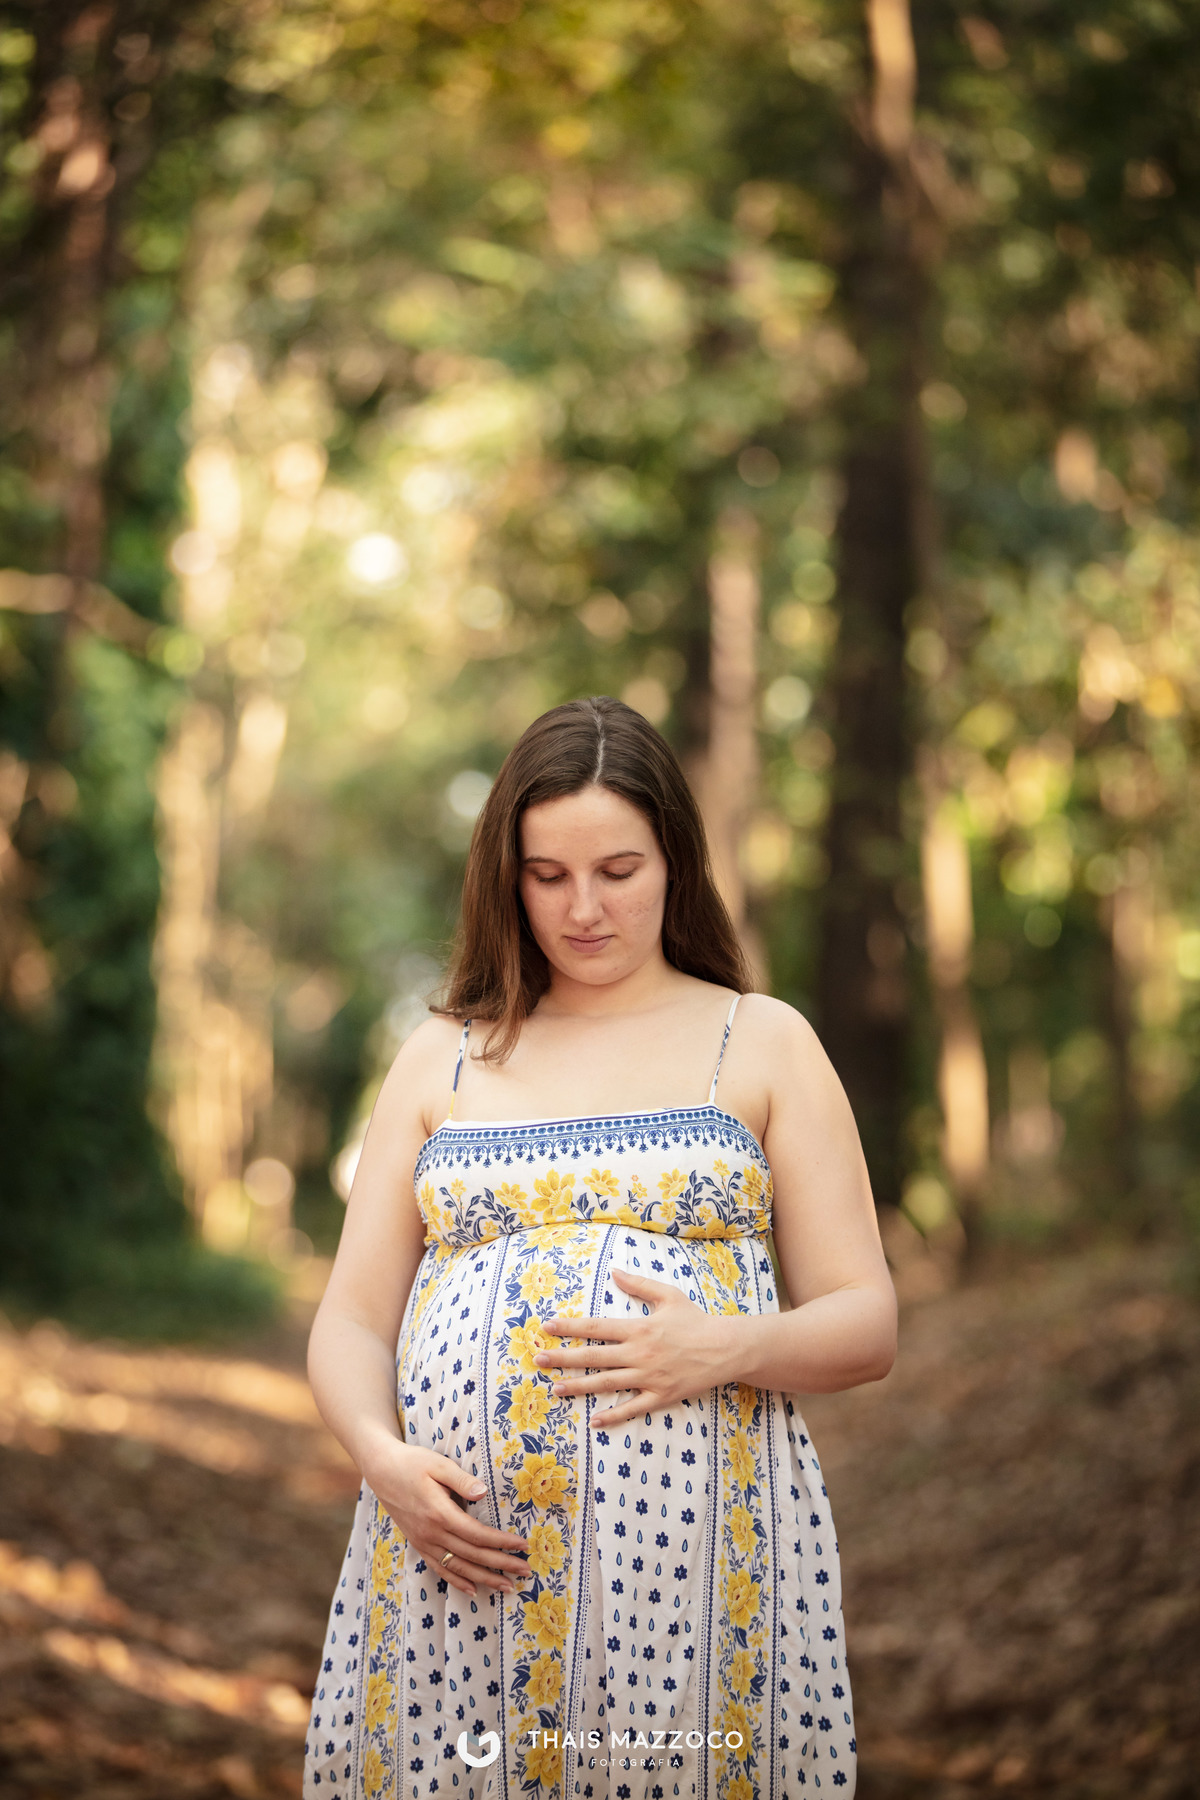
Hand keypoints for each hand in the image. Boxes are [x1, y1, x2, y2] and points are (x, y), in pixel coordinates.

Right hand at [365, 1440, 530, 1600]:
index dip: (501, 1543)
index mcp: (439, 1513)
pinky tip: (473, 1589)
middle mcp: (432, 1533)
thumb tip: (484, 1493)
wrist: (381, 1470)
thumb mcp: (438, 1464)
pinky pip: (440, 1569)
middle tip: (525, 1572)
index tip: (522, 1546)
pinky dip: (457, 1581)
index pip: (477, 1535)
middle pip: (472, 1555)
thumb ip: (462, 1480)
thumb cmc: (412, 1463)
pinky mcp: (418, 1544)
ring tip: (507, 1587)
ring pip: (458, 1568)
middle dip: (501, 1565)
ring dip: (484, 1579)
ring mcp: (423, 1542)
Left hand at [536, 1267, 734, 1428]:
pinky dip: (613, 1416)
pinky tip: (594, 1421)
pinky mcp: (660, 1396)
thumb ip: (639, 1285)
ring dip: (579, 1387)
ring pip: (606, 1384)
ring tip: (555, 1389)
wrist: (724, 1348)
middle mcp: (638, 1354)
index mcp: (638, 1329)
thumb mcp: (668, 1295)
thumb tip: (614, 1272)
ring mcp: (648, 1377)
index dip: (570, 1327)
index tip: (547, 1327)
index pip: (596, 1327)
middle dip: (563, 1358)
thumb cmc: (695, 1320)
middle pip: (593, 1357)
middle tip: (538, 1360)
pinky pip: (632, 1408)